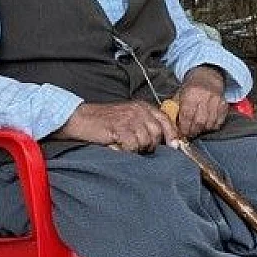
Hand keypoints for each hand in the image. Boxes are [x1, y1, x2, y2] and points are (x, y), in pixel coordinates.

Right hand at [55, 101, 175, 152]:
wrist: (82, 119)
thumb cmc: (105, 122)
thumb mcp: (129, 117)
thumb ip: (146, 124)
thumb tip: (167, 141)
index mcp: (142, 106)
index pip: (165, 120)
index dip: (172, 135)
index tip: (174, 146)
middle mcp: (138, 110)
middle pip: (157, 133)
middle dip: (151, 144)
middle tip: (137, 147)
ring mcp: (129, 119)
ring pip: (146, 141)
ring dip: (137, 148)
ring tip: (125, 144)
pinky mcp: (120, 128)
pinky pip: (133, 146)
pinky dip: (127, 150)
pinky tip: (119, 146)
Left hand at [174, 66, 228, 137]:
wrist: (207, 77)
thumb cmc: (192, 87)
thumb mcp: (180, 94)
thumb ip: (175, 109)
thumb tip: (173, 126)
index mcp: (191, 93)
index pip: (187, 115)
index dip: (184, 127)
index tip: (182, 132)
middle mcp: (205, 97)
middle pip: (199, 122)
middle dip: (193, 131)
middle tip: (189, 133)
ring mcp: (216, 101)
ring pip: (209, 124)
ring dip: (202, 130)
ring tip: (197, 128)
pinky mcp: (224, 106)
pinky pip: (218, 123)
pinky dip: (211, 126)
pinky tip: (206, 124)